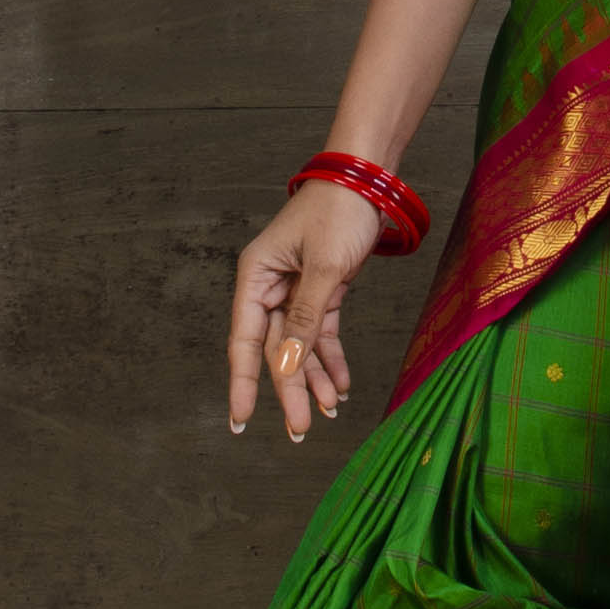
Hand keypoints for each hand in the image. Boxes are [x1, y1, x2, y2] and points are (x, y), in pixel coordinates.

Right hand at [227, 180, 380, 442]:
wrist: (368, 180)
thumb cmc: (339, 212)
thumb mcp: (325, 267)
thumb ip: (305, 318)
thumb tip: (285, 365)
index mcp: (256, 277)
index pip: (244, 340)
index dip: (243, 383)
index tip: (241, 419)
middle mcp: (270, 286)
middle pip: (274, 349)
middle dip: (289, 389)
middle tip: (301, 429)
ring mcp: (295, 289)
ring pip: (299, 345)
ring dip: (313, 378)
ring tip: (327, 411)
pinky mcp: (322, 289)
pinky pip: (320, 332)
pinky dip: (330, 358)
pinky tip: (339, 385)